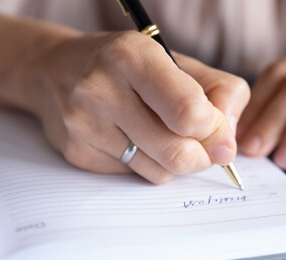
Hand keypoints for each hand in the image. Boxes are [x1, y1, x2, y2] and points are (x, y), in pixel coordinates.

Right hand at [31, 31, 248, 183]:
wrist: (56, 70)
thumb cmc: (127, 65)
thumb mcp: (177, 61)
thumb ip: (219, 92)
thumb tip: (228, 143)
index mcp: (133, 56)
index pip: (189, 112)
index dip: (215, 130)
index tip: (219, 132)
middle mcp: (101, 89)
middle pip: (177, 153)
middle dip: (202, 156)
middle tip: (202, 145)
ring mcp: (84, 125)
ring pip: (159, 172)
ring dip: (174, 161)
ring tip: (163, 134)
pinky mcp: (77, 153)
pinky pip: (134, 176)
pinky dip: (147, 164)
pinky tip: (133, 139)